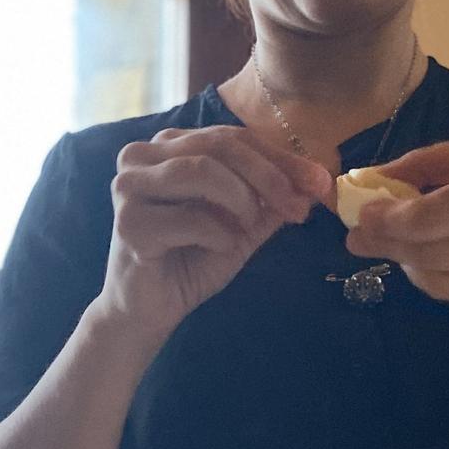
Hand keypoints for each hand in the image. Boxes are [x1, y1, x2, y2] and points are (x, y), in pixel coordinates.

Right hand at [102, 126, 330, 348]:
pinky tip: (220, 247)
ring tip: (248, 228)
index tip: (320, 183)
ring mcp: (128, 186)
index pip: (233, 137)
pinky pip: (189, 217)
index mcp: (170, 146)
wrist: (150, 310)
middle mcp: (142, 156)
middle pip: (218, 146)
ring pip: (200, 170)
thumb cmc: (192, 262)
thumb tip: (316, 180)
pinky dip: (219, 234)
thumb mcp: (243, 226)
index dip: (281, 158)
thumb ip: (272, 201)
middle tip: (298, 206)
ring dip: (240, 200)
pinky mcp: (129, 223)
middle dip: (269, 175)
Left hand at [350, 132, 448, 316]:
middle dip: (386, 245)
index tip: (361, 216)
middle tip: (359, 236)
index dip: (387, 222)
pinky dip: (438, 280)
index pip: (430, 217)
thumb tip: (376, 177)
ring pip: (440, 283)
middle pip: (429, 253)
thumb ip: (436, 161)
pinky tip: (435, 260)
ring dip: (409, 264)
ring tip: (398, 245)